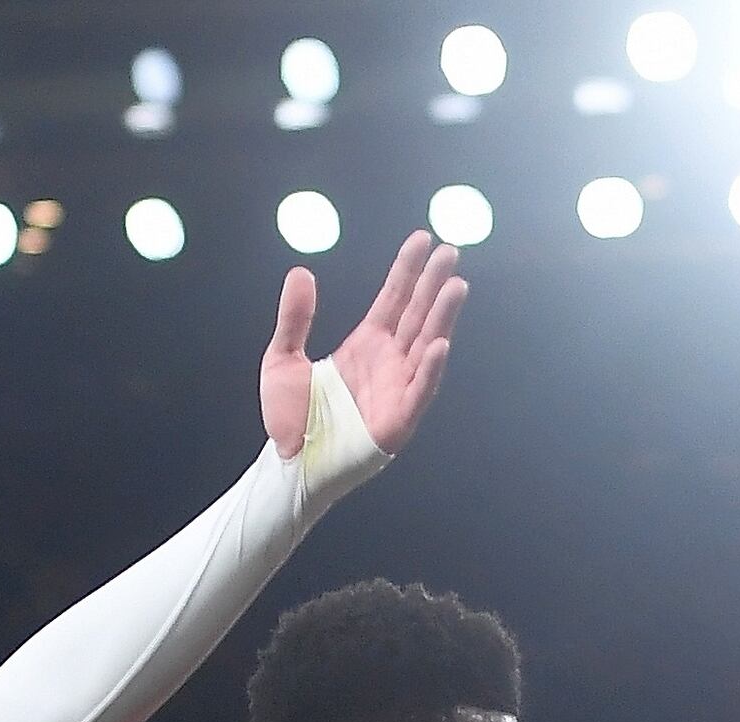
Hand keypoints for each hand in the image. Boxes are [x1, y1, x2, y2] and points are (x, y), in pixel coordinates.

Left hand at [265, 235, 467, 462]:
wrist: (289, 464)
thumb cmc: (289, 419)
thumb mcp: (282, 358)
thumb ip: (294, 318)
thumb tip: (300, 273)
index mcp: (366, 344)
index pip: (394, 298)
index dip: (409, 269)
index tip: (424, 239)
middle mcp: (389, 362)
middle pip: (417, 314)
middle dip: (434, 284)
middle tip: (451, 251)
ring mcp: (397, 390)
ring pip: (426, 345)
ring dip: (443, 317)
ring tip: (457, 286)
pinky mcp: (398, 421)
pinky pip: (419, 391)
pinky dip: (430, 370)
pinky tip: (440, 344)